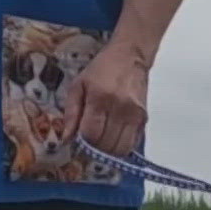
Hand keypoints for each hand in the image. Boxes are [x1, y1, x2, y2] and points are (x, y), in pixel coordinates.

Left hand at [63, 41, 150, 157]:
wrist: (130, 57)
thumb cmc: (102, 69)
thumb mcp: (79, 85)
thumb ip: (71, 113)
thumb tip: (66, 138)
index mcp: (100, 98)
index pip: (91, 134)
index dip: (82, 143)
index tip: (77, 141)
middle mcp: (121, 109)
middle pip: (107, 144)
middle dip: (94, 149)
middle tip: (88, 143)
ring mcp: (135, 116)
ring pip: (121, 148)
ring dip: (108, 152)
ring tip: (100, 143)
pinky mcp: (144, 120)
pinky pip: (132, 144)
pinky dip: (121, 146)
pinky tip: (113, 138)